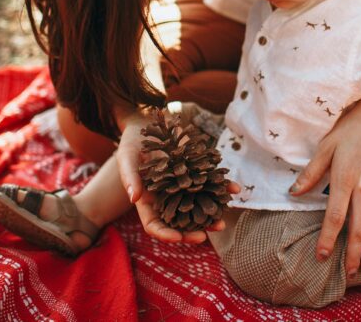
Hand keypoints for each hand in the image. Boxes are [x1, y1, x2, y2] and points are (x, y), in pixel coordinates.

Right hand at [115, 109, 238, 243]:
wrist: (150, 122)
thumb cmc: (133, 141)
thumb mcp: (126, 155)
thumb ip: (129, 176)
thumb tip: (133, 198)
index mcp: (147, 200)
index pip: (154, 225)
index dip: (166, 234)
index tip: (179, 237)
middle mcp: (166, 197)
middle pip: (179, 221)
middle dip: (192, 230)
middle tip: (206, 234)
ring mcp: (183, 186)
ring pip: (198, 206)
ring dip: (211, 214)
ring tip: (223, 221)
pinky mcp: (196, 173)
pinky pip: (211, 183)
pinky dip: (222, 187)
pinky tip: (234, 188)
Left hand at [290, 96, 360, 273]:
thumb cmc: (353, 126)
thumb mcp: (327, 145)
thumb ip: (312, 171)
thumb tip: (294, 192)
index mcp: (344, 179)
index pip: (334, 217)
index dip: (327, 239)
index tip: (320, 257)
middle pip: (358, 228)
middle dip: (352, 253)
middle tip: (348, 273)